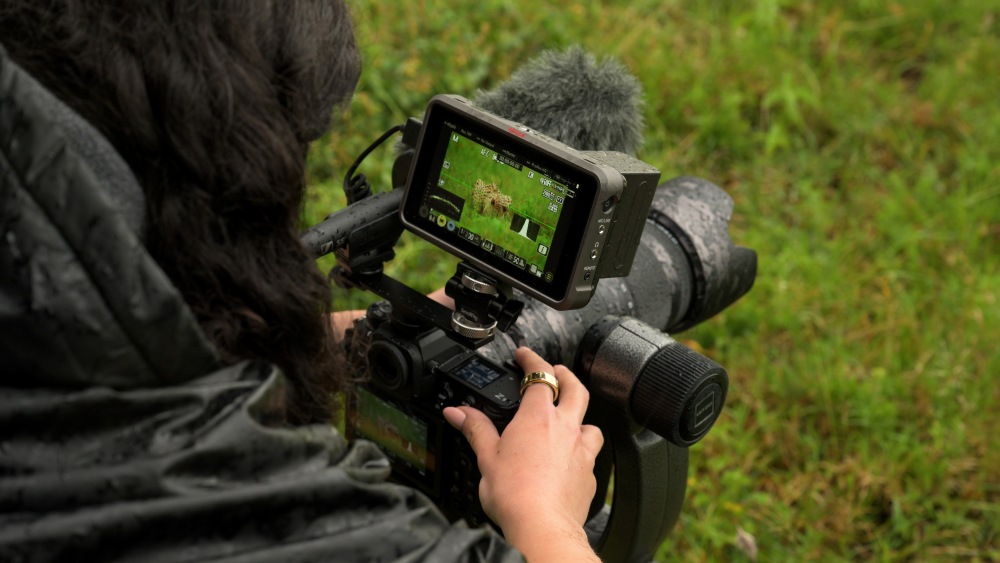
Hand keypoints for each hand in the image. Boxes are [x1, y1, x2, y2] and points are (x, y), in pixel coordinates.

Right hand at [443, 347, 603, 560]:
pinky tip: (571, 459)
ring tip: (569, 418)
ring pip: (590, 422)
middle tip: (555, 372)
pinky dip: (581, 451)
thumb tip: (458, 411)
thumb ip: (475, 429)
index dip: (532, 359)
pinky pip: (591, 454)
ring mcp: (582, 451)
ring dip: (580, 415)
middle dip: (565, 375)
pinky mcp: (590, 475)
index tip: (525, 355)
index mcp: (538, 417)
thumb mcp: (486, 457)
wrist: (542, 527)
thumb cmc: (514, 494)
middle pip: (575, 389)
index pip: (540, 375)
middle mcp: (565, 428)